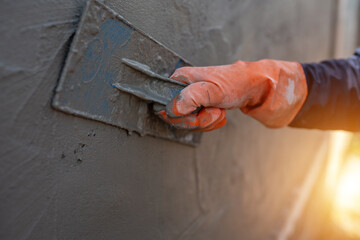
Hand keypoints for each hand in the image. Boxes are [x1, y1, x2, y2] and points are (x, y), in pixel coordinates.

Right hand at [156, 59, 306, 130]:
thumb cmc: (241, 82)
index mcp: (183, 79)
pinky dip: (212, 124)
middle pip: (177, 116)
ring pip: (190, 123)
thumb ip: (192, 97)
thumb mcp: (215, 89)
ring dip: (207, 122)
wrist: (265, 89)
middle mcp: (186, 89)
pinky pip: (201, 125)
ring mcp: (196, 100)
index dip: (179, 114)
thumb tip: (172, 108)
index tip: (196, 113)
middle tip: (214, 112)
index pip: (165, 103)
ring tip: (220, 111)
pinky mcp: (206, 109)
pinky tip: (222, 115)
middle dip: (196, 120)